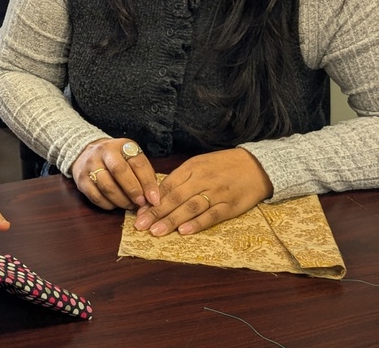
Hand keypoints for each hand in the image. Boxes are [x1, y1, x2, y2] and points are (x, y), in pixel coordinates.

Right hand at [72, 137, 159, 209]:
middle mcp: (103, 152)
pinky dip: (109, 204)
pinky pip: (96, 197)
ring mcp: (90, 165)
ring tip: (129, 205)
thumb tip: (153, 198)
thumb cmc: (116, 160)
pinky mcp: (81, 180)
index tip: (154, 199)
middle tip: (141, 203)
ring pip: (107, 186)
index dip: (148, 183)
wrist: (85, 153)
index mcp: (121, 145)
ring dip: (122, 200)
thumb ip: (143, 175)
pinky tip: (115, 204)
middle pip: (119, 171)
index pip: (137, 163)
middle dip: (133, 190)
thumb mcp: (131, 159)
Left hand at [133, 148, 272, 235]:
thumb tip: (158, 194)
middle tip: (140, 225)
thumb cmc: (223, 165)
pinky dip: (197, 224)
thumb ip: (181, 178)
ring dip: (172, 220)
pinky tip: (184, 231)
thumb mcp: (200, 164)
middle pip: (175, 197)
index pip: (168, 185)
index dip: (152, 200)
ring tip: (156, 231)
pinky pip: (211, 216)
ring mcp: (217, 194)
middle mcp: (202, 180)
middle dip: (156, 212)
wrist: (257, 165)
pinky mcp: (230, 206)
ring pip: (190, 208)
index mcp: (192, 168)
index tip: (138, 212)